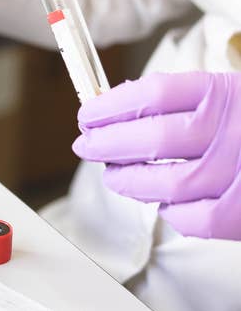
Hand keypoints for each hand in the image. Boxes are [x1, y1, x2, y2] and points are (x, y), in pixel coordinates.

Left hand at [72, 71, 240, 239]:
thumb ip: (183, 99)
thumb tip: (115, 108)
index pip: (153, 94)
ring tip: (112, 173)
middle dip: (106, 143)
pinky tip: (163, 199)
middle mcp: (232, 132)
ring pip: (163, 183)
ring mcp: (238, 174)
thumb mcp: (231, 94)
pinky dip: (169, 210)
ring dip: (126, 180)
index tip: (87, 114)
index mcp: (227, 94)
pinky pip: (190, 217)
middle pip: (150, 138)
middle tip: (84, 144)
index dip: (110, 105)